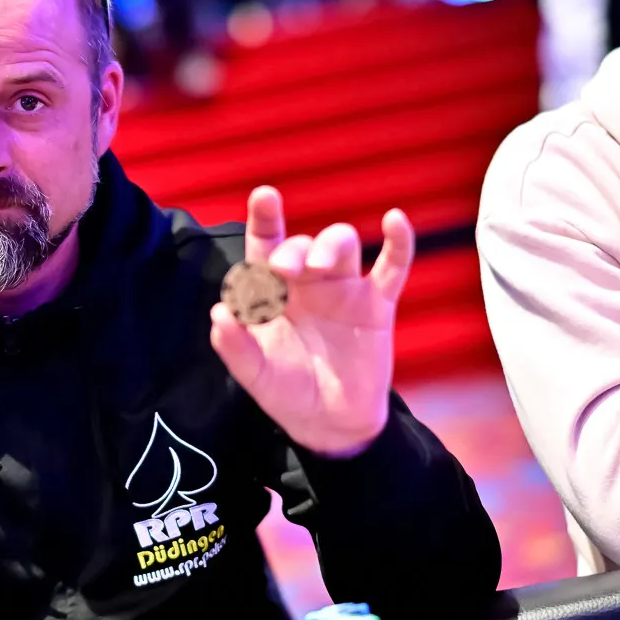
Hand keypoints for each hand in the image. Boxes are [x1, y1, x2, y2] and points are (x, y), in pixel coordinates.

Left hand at [209, 187, 413, 457]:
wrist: (331, 424)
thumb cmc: (287, 392)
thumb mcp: (255, 376)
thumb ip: (234, 347)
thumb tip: (220, 312)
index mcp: (273, 291)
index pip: (265, 246)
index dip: (265, 219)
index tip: (265, 196)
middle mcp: (307, 282)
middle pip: (302, 244)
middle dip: (293, 249)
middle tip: (284, 269)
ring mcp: (344, 289)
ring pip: (342, 244)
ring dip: (331, 245)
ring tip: (320, 267)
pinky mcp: (378, 305)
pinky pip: (393, 266)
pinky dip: (399, 242)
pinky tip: (396, 220)